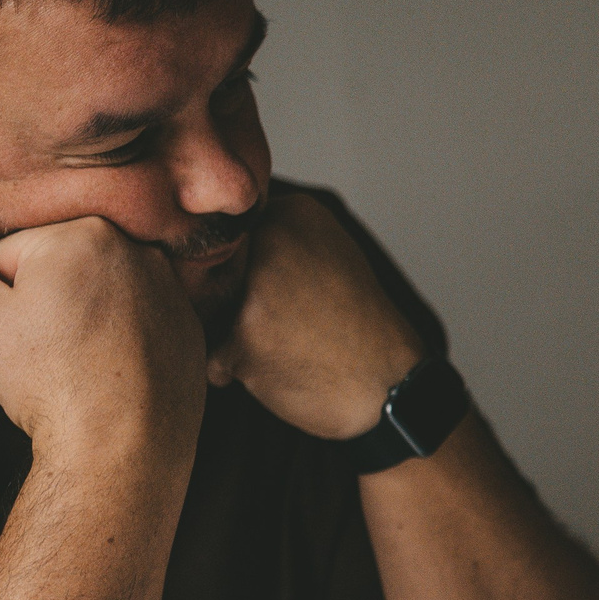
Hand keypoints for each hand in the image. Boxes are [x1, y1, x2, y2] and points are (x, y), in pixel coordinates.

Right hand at [0, 216, 204, 460]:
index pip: (7, 255)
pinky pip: (120, 340)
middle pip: (48, 290)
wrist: (123, 452)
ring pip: (81, 318)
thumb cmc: (48, 379)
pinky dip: (85, 360)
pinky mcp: (184, 341)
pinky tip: (50, 395)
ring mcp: (169, 300)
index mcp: (88, 233)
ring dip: (31, 352)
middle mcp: (139, 257)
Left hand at [210, 192, 421, 439]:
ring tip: (287, 348)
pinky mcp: (244, 334)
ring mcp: (258, 284)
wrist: (392, 387)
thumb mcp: (330, 259)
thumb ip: (277, 240)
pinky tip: (283, 370)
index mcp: (295, 212)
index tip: (286, 295)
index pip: (228, 235)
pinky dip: (236, 370)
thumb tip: (206, 242)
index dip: (244, 271)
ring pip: (207, 313)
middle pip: (208, 272)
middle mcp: (274, 237)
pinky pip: (213, 355)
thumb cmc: (359, 332)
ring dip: (233, 337)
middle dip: (231, 303)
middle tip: (287, 325)